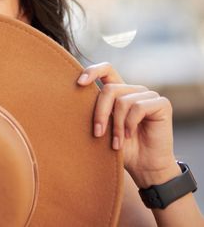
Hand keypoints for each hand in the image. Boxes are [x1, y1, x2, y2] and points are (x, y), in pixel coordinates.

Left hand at [77, 62, 178, 187]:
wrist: (144, 166)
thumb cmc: (121, 148)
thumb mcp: (103, 128)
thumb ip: (95, 112)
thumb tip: (74, 97)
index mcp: (119, 92)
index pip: (106, 69)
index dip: (92, 71)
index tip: (79, 83)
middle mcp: (134, 90)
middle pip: (109, 89)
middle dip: (100, 113)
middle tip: (98, 134)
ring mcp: (148, 95)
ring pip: (122, 101)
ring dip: (116, 125)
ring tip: (116, 142)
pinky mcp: (161, 103)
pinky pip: (138, 107)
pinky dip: (130, 124)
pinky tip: (131, 135)